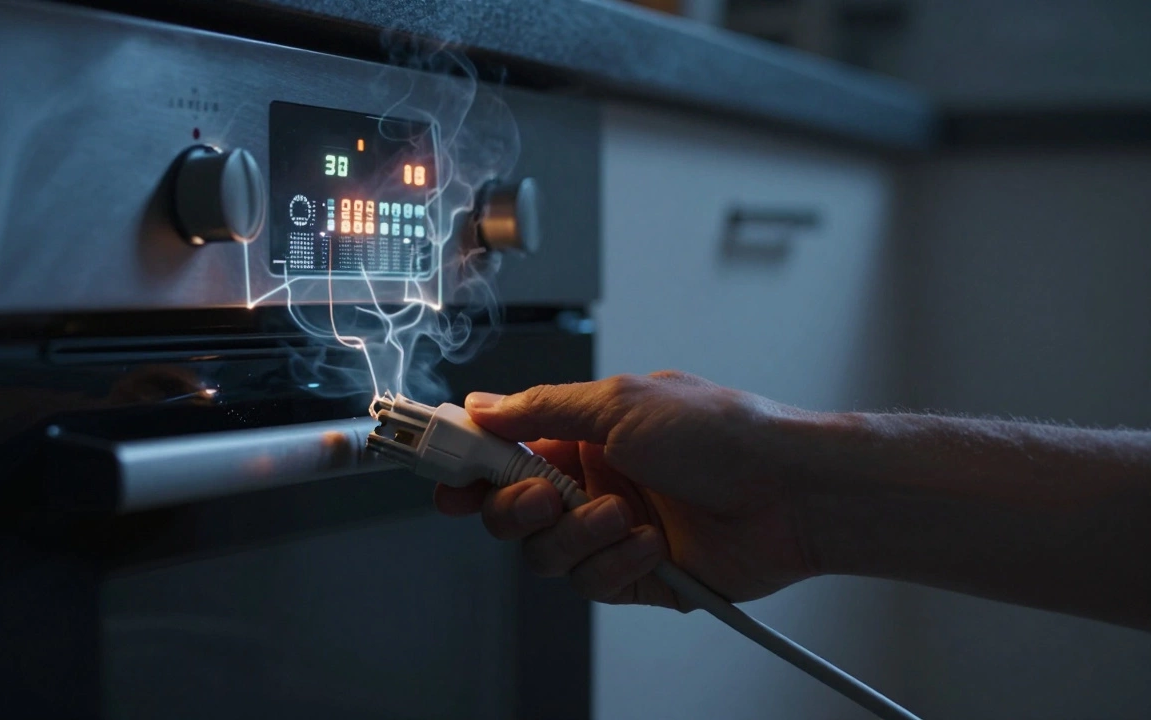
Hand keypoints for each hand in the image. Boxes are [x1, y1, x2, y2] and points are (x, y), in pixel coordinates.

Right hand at [434, 371, 820, 608]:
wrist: (790, 492)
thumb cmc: (721, 433)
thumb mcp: (620, 404)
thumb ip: (541, 410)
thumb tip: (483, 406)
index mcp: (580, 433)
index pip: (501, 448)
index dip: (465, 459)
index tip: (439, 467)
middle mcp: (589, 481)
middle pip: (508, 509)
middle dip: (514, 506)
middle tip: (540, 495)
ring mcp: (609, 529)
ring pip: (544, 551)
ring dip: (576, 535)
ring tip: (621, 515)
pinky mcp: (634, 573)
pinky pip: (590, 582)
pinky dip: (614, 561)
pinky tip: (652, 541)